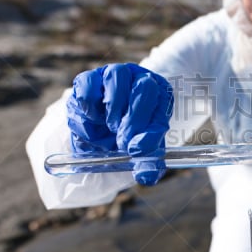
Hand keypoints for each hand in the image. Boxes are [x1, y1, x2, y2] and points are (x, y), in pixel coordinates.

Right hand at [66, 63, 172, 184]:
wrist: (102, 129)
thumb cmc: (129, 136)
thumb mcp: (141, 151)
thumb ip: (146, 164)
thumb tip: (146, 177)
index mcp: (160, 93)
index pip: (163, 104)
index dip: (151, 129)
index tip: (138, 150)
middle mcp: (139, 78)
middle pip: (144, 88)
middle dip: (133, 121)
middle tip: (124, 143)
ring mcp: (113, 74)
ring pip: (117, 79)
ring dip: (113, 110)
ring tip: (110, 129)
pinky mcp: (88, 79)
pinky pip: (88, 87)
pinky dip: (89, 108)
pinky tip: (94, 121)